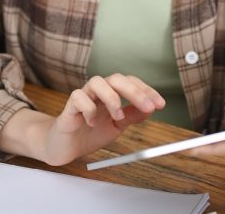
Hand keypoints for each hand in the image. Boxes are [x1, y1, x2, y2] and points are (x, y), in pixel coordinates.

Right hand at [0, 74, 164, 165]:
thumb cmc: (90, 133)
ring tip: (117, 116)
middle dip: (135, 92)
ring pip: (96, 82)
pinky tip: (92, 122)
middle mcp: (98, 92)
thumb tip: (151, 108)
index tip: (160, 104)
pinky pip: (78, 97)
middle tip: (148, 107)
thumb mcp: (117, 126)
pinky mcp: (68, 107)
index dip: (146, 91)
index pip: (130, 83)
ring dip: (111, 98)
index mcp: (111, 94)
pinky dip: (88, 109)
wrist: (64, 147)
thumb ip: (131, 116)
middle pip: (116, 78)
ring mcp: (83, 97)